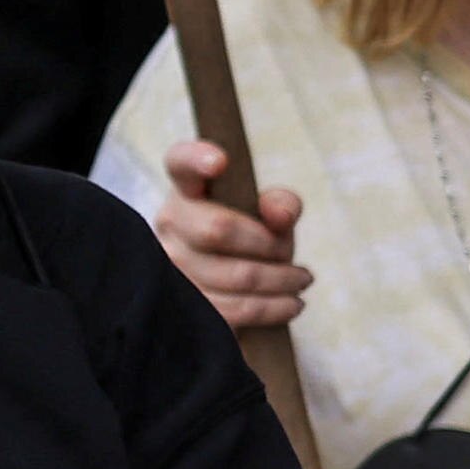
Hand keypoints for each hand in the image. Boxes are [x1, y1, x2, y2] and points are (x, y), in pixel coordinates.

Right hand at [148, 136, 309, 331]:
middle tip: (289, 253)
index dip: (196, 159)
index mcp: (188, 190)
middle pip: (219, 229)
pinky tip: (291, 304)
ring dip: (281, 280)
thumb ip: (281, 204)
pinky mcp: (183, 308)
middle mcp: (169, 224)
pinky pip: (236, 309)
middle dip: (269, 245)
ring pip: (236, 276)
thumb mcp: (269, 215)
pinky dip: (275, 308)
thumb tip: (280, 214)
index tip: (220, 161)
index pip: (181, 163)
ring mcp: (169, 268)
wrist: (230, 291)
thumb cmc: (250, 240)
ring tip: (300, 280)